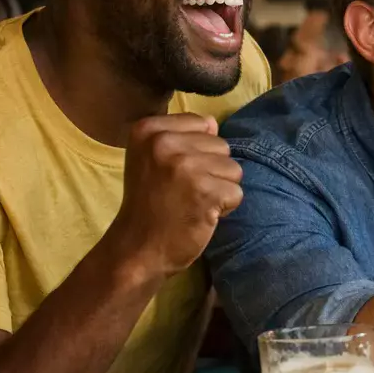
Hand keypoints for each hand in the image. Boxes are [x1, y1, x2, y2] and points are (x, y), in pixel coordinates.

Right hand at [109, 113, 242, 277]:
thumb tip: (213, 122)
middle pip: (221, 146)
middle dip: (211, 171)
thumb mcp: (153, 160)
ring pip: (233, 169)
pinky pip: (236, 193)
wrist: (137, 249)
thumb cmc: (148, 204)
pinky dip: (224, 208)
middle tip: (184, 192)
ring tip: (193, 203)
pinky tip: (200, 215)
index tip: (173, 173)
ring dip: (219, 189)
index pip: (203, 124)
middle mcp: (164, 143)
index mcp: (149, 130)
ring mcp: (184, 166)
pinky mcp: (204, 191)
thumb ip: (182, 137)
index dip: (197, 151)